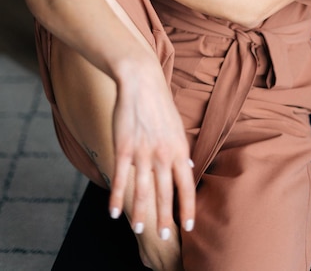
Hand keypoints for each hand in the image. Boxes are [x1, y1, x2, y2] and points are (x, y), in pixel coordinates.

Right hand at [110, 58, 194, 239]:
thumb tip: (188, 168)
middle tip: (164, 236)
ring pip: (143, 190)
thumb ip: (180, 150)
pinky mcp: (123, 148)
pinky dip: (116, 197)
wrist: (140, 82)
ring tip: (141, 230)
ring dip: (141, 214)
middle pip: (165, 193)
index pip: (187, 186)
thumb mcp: (177, 127)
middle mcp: (163, 154)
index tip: (188, 225)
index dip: (188, 208)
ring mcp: (142, 152)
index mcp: (179, 149)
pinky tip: (113, 213)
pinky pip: (120, 178)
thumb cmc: (159, 104)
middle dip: (165, 218)